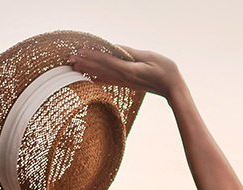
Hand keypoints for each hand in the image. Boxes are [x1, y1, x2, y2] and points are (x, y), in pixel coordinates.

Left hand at [68, 45, 183, 97]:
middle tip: (69, 59)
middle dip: (84, 62)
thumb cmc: (166, 70)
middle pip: (100, 68)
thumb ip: (131, 53)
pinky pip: (110, 80)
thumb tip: (115, 48)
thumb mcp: (149, 57)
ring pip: (103, 74)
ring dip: (88, 70)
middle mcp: (124, 76)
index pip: (106, 60)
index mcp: (128, 69)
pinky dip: (99, 79)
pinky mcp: (128, 83)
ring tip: (74, 67)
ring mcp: (125, 81)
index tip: (79, 51)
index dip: (91, 55)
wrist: (173, 88)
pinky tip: (91, 79)